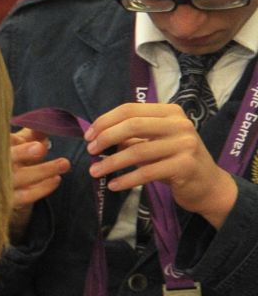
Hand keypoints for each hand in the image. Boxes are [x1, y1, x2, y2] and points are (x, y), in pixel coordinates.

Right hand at [9, 127, 67, 230]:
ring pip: (19, 179)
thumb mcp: (18, 144)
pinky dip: (42, 188)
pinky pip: (25, 196)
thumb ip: (31, 134)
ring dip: (42, 171)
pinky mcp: (8, 201)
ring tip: (64, 163)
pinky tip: (56, 179)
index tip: (27, 135)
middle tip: (40, 148)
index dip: (11, 139)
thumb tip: (49, 122)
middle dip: (22, 153)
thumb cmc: (10, 161)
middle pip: (5, 160)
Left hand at [85, 101, 238, 227]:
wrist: (207, 184)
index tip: (88, 136)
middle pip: (133, 125)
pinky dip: (126, 180)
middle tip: (90, 152)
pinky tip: (113, 185)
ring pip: (138, 151)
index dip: (105, 121)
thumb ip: (132, 137)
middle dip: (106, 138)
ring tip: (94, 171)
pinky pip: (147, 172)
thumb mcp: (154, 143)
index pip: (130, 110)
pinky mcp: (185, 166)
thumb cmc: (175, 160)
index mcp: (170, 112)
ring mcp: (185, 144)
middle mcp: (179, 124)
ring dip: (111, 163)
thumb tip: (97, 137)